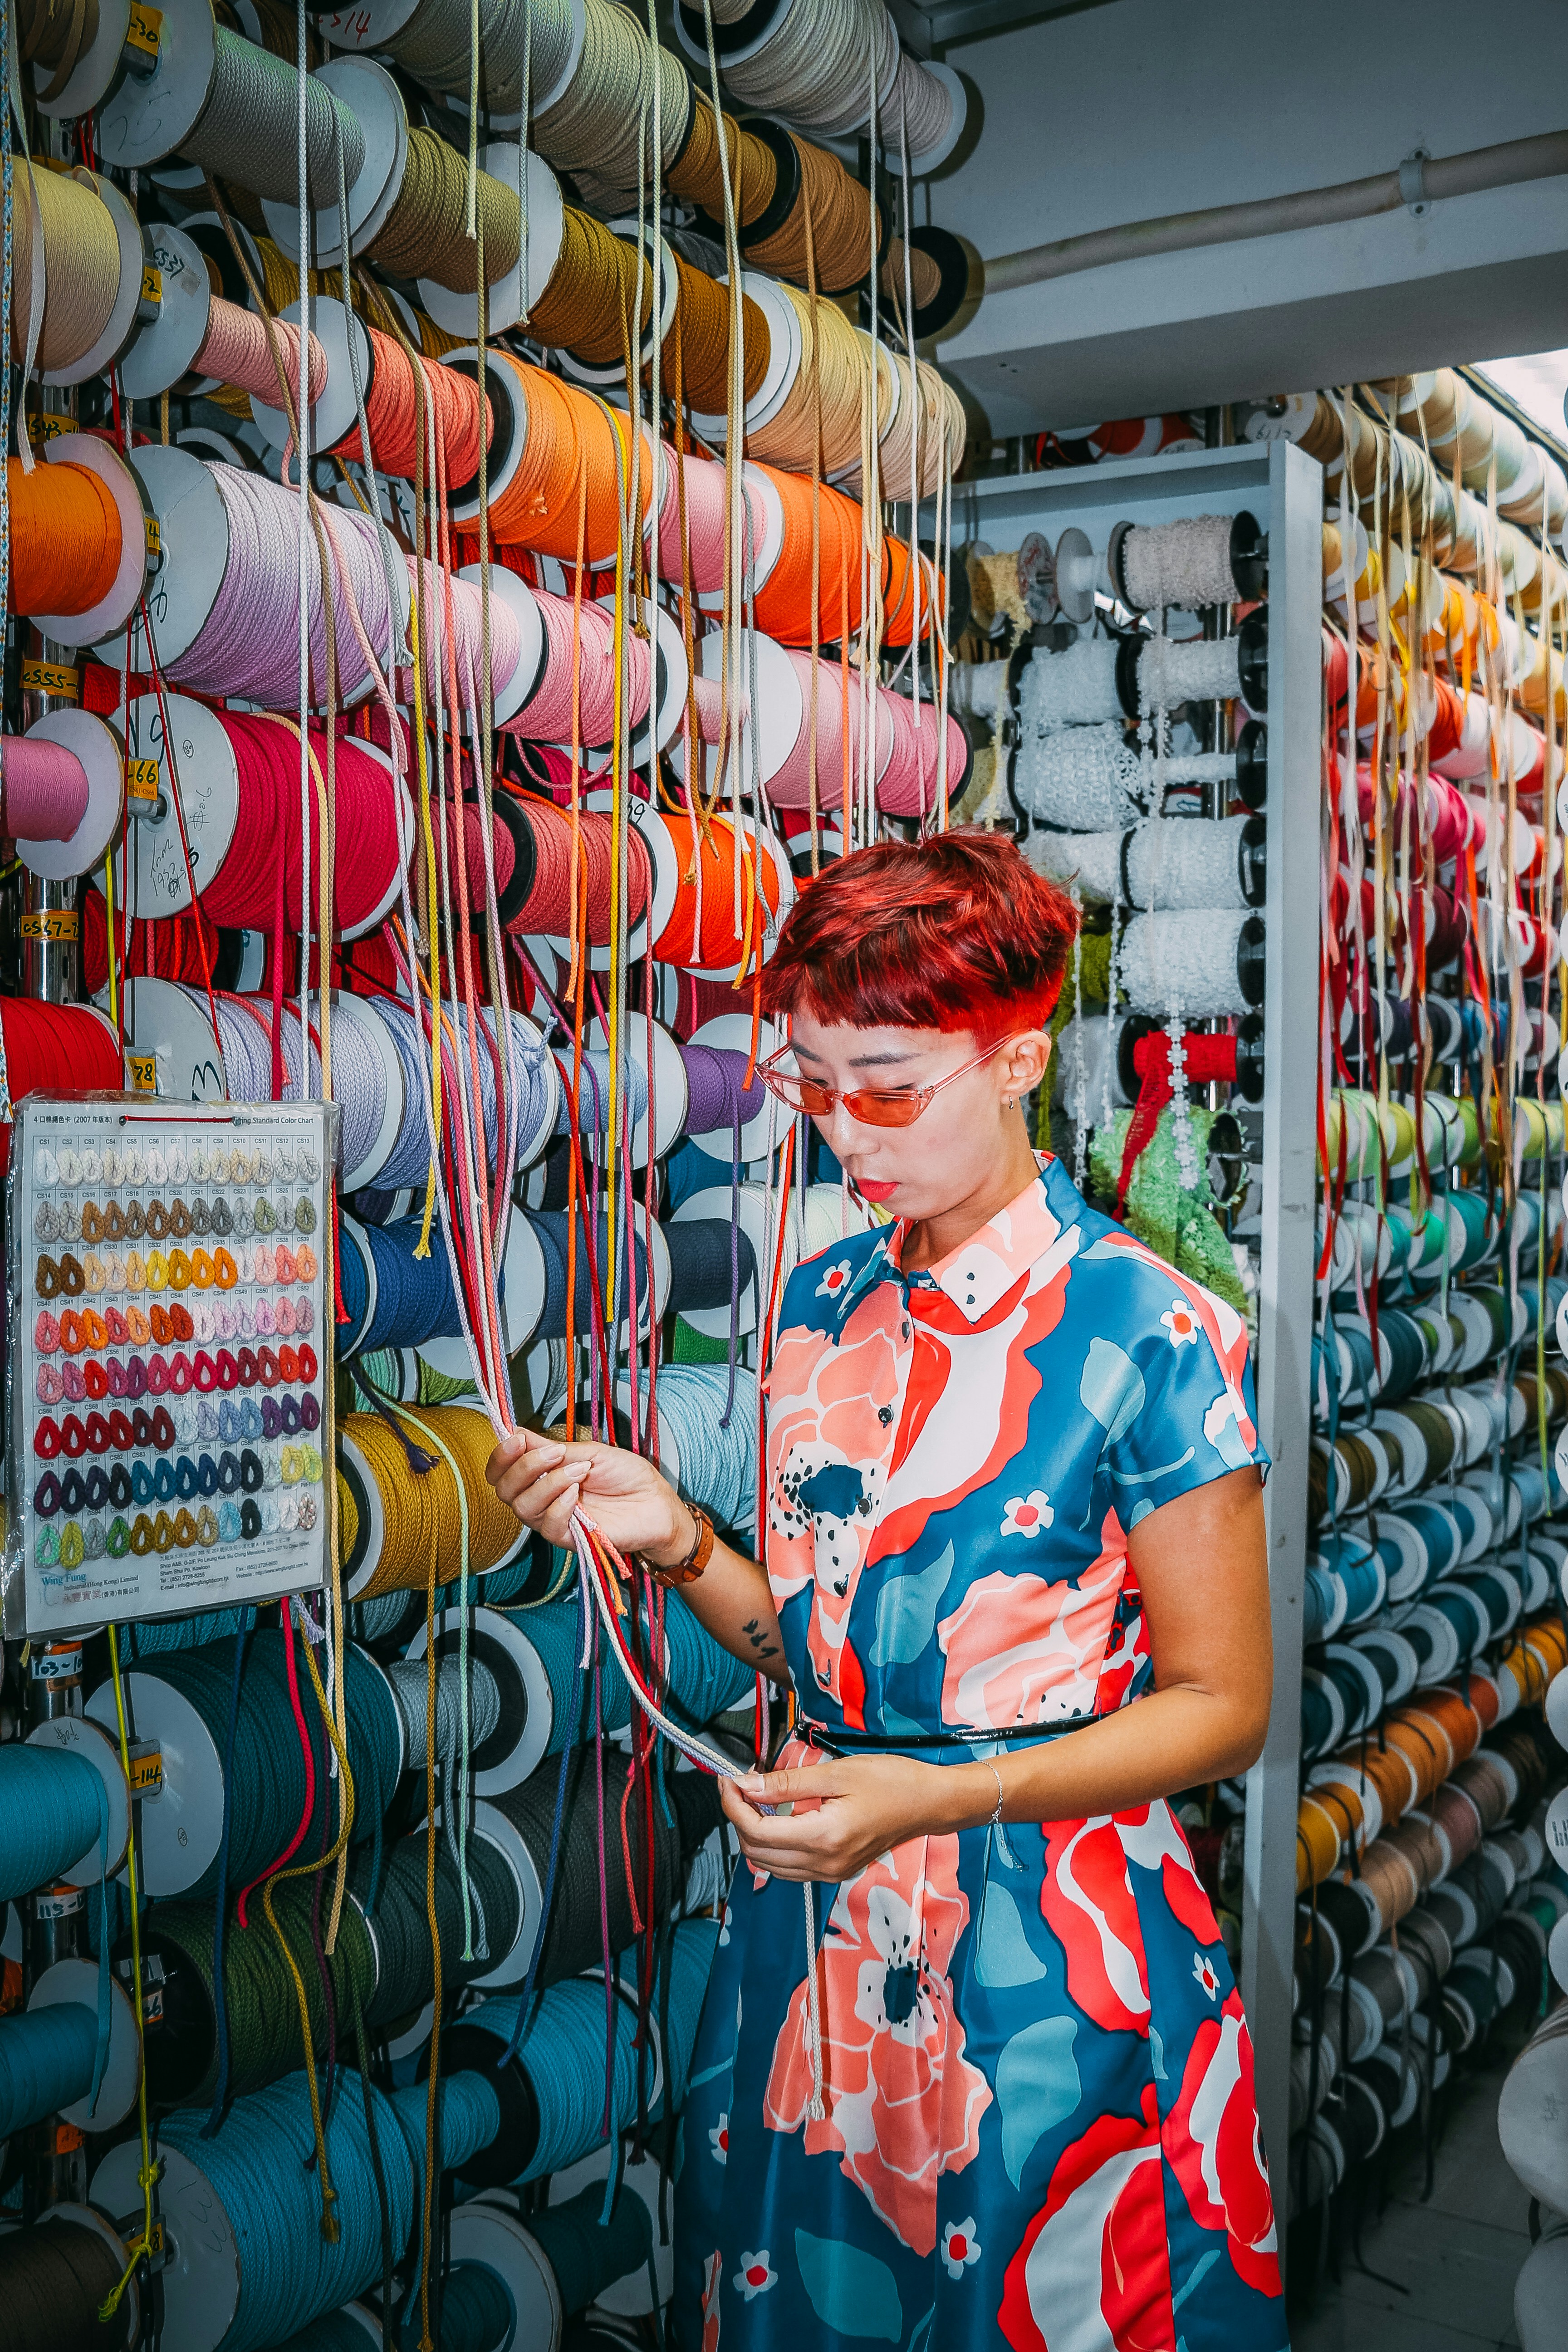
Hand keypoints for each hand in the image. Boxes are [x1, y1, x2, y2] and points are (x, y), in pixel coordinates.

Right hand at [485, 1427, 692, 1564]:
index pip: (502, 1471)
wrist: (657, 1502)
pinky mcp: (569, 1539)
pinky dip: (559, 1505)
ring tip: (579, 1470)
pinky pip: (548, 1526)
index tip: (517, 1438)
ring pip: (524, 1507)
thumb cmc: (628, 1476)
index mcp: (542, 1476)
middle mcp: (542, 1499)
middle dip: (523, 1466)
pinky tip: (577, 1492)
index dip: (501, 1455)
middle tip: (555, 1453)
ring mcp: (554, 1520)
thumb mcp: (588, 1452)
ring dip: (548, 1483)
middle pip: (504, 1490)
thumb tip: (514, 1431)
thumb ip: (550, 1448)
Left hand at [719, 1752, 956, 1881]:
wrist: (928, 1804)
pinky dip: (773, 1845)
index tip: (729, 1779)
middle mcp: (824, 1864)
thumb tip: (747, 1785)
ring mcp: (830, 1872)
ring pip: (769, 1864)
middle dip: (739, 1818)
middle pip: (757, 1852)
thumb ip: (788, 1783)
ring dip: (754, 1834)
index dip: (734, 1805)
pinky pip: (789, 1867)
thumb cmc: (891, 1781)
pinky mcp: (835, 1871)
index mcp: (824, 1838)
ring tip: (756, 1798)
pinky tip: (778, 1817)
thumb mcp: (837, 1773)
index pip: (757, 1831)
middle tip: (739, 1785)